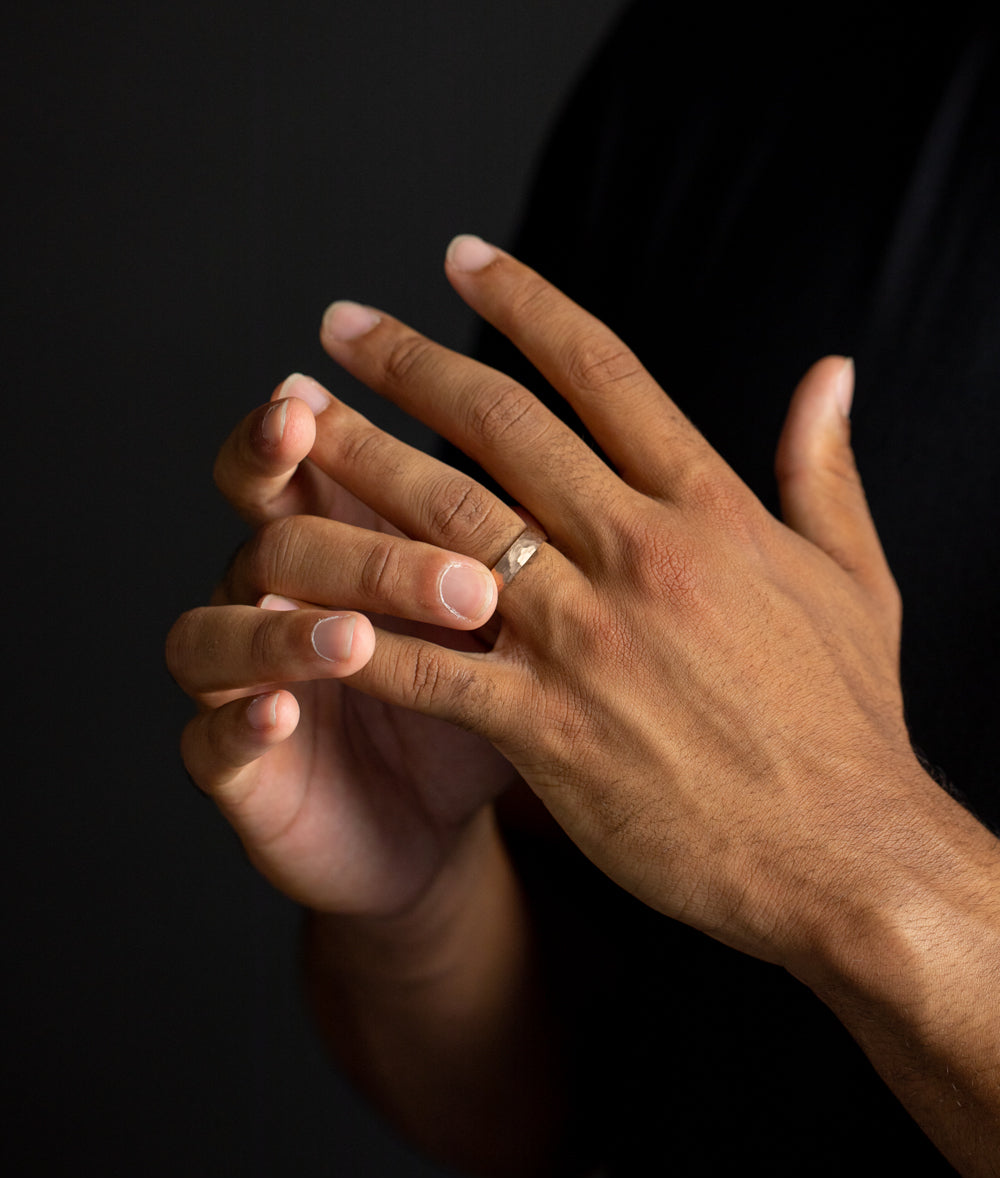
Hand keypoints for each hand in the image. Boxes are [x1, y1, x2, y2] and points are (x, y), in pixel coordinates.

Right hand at [166, 373, 513, 917]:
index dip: (284, 432)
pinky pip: (210, 741)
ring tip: (354, 638)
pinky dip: (240, 724)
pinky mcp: (232, 769)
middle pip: (274, 544)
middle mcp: (264, 597)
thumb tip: (563, 453)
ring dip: (286, 632)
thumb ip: (500, 544)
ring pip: (214, 635)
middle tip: (464, 585)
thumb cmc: (471, 701)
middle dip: (361, 555)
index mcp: (326, 539)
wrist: (434, 820)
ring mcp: (236, 685)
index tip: (306, 403)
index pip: (283, 466)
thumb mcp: (495, 619)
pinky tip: (280, 713)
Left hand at [307, 234, 985, 973]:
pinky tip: (296, 591)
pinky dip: (360, 628)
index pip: (601, 372)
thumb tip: (831, 371)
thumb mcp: (854, 578)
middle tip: (338, 324)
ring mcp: (589, 641)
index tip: (460, 259)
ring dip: (358, 464)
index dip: (523, 303)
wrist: (845, 854)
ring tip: (292, 425)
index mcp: (710, 509)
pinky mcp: (550, 729)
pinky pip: (431, 665)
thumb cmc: (847, 721)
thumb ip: (825, 469)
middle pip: (500, 428)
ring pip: (445, 526)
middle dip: (407, 365)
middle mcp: (641, 554)